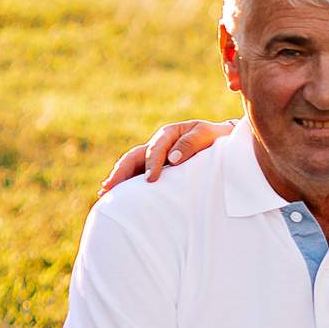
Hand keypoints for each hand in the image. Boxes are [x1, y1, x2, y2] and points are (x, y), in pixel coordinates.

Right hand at [96, 119, 235, 198]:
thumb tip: (173, 160)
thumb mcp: (207, 135)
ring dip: (118, 177)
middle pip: (134, 156)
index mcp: (169, 134)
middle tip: (111, 187)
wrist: (222, 141)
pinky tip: (114, 193)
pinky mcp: (156, 167)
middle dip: (122, 171)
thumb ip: (191, 144)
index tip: (151, 179)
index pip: (156, 149)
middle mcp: (157, 144)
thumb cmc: (216, 138)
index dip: (152, 163)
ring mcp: (155, 157)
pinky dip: (126, 182)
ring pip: (131, 165)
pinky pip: (137, 173)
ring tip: (105, 192)